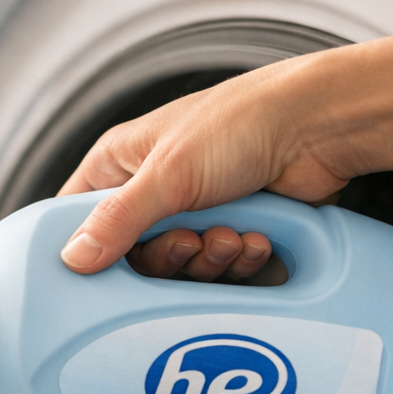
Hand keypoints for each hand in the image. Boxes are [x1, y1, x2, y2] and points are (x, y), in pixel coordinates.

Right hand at [57, 22, 392, 276]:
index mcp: (122, 163)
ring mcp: (194, 210)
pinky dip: (239, 260)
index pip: (77, 217)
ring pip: (179, 268)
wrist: (321, 127)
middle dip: (168, 257)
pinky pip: (219, 271)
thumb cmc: (243, 122)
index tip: (104, 268)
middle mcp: (154, 188)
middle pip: (133, 257)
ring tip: (233, 236)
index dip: (86, 246)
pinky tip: (256, 239)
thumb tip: (72, 260)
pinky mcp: (232, 229)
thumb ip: (116, 222)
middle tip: (191, 242)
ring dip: (209, 260)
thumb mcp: (168, 175)